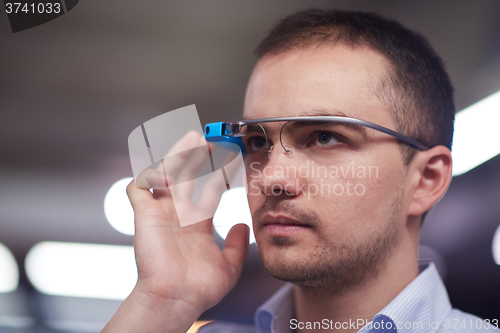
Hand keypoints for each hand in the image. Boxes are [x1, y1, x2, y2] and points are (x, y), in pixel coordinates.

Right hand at [103, 131, 248, 332]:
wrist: (177, 298)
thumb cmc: (199, 288)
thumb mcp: (229, 265)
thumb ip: (239, 246)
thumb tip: (244, 226)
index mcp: (198, 222)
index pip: (210, 188)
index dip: (221, 172)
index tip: (234, 158)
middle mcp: (179, 214)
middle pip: (188, 176)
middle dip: (199, 157)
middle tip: (213, 141)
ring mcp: (161, 212)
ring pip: (165, 175)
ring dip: (177, 156)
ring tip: (193, 139)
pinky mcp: (144, 215)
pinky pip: (138, 188)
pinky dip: (146, 176)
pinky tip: (163, 170)